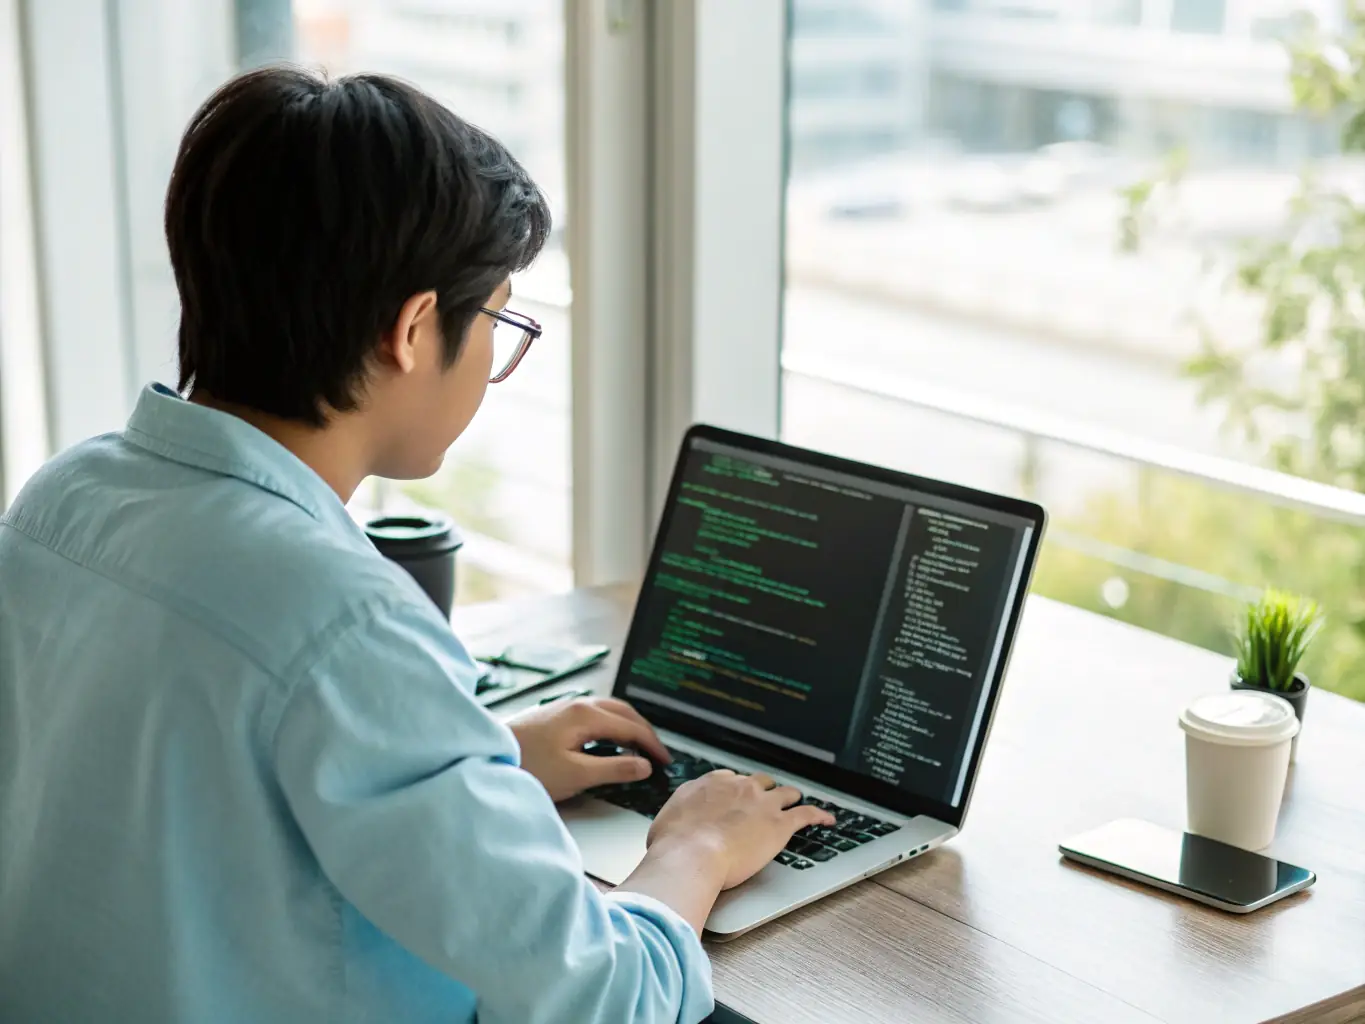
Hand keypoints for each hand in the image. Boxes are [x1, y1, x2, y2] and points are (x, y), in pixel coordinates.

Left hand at [508, 696, 670, 801]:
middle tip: (656, 753)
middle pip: (623, 712)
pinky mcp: (553, 714)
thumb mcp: (575, 775)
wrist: (485, 757)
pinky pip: (594, 712)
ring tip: (637, 746)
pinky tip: (607, 739)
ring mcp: (564, 706)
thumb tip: (643, 766)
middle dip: (644, 731)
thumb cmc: (528, 767)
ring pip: (608, 709)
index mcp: (587, 715)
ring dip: (627, 725)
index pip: (632, 727)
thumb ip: (614, 769)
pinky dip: (610, 724)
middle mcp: (578, 704)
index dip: (652, 745)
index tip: (665, 762)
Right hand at [647, 771, 834, 889]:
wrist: (691, 855)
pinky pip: (806, 813)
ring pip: (784, 793)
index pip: (729, 779)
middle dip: (763, 790)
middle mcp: (739, 788)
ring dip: (790, 798)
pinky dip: (819, 815)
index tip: (736, 796)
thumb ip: (675, 818)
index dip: (735, 789)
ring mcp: (762, 803)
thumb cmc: (673, 844)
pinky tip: (827, 819)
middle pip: (759, 782)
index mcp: (710, 784)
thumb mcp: (664, 823)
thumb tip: (671, 827)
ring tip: (796, 802)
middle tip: (765, 800)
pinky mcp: (780, 824)